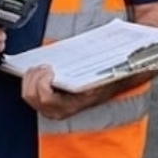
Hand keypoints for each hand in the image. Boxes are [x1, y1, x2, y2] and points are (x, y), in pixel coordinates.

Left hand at [20, 66, 157, 119]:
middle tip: (42, 66)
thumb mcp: (112, 65)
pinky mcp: (52, 104)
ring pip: (30, 98)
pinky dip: (30, 82)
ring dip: (29, 79)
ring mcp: (57, 108)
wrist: (119, 83)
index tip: (48, 68)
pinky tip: (38, 71)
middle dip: (32, 78)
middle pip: (33, 98)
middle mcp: (66, 108)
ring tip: (39, 67)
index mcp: (79, 100)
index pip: (47, 98)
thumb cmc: (113, 71)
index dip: (41, 83)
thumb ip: (110, 58)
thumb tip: (127, 49)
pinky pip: (32, 95)